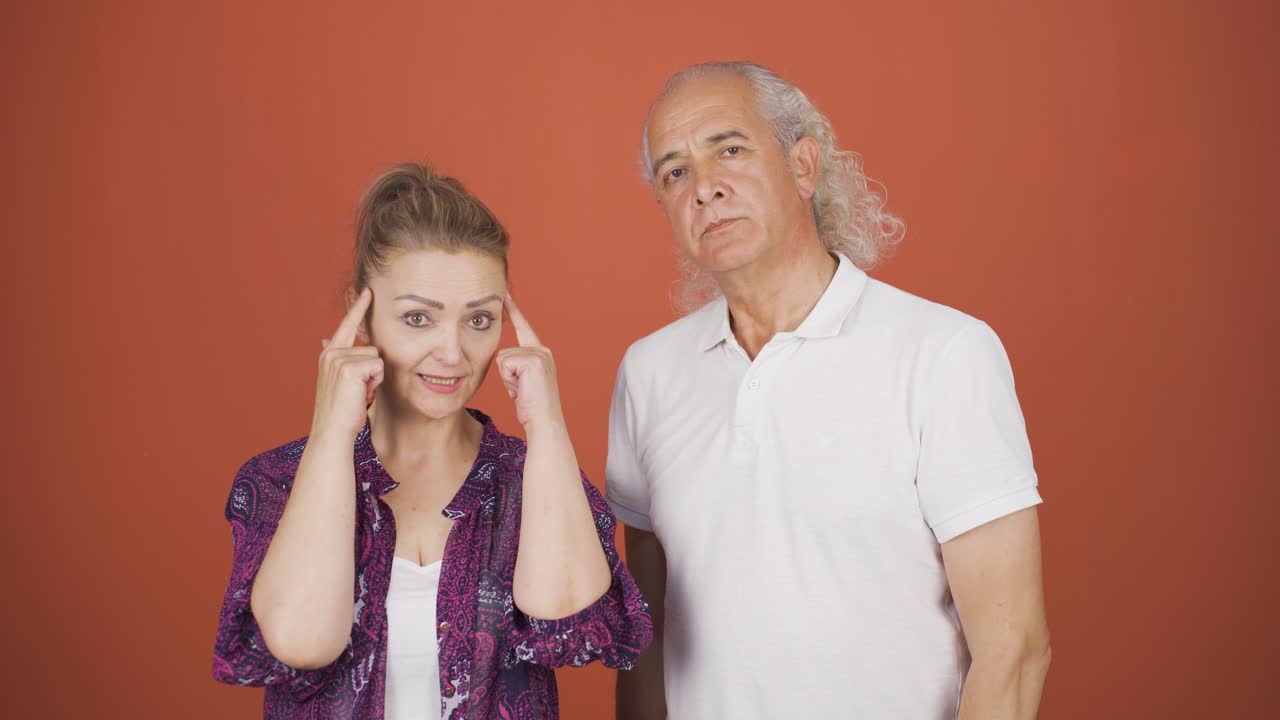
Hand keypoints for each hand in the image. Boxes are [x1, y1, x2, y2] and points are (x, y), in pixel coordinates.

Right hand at [311, 288, 382, 441]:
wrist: (333, 431)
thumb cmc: (342, 410)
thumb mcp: (341, 381)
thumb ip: (341, 360)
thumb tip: (326, 338)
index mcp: (330, 355)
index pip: (347, 326)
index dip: (359, 308)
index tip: (368, 290)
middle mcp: (332, 353)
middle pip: (372, 349)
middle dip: (373, 372)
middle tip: (358, 392)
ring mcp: (339, 359)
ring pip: (377, 358)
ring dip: (375, 379)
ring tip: (359, 394)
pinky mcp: (349, 367)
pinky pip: (378, 367)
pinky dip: (375, 383)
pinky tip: (361, 395)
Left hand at [497, 294, 564, 429]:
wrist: (545, 421)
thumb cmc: (532, 408)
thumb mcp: (523, 383)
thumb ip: (517, 367)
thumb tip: (504, 362)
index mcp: (541, 354)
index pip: (523, 329)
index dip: (514, 311)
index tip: (505, 294)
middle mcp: (542, 351)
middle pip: (504, 353)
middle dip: (507, 376)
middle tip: (522, 390)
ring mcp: (539, 354)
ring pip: (502, 360)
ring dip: (507, 380)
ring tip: (522, 391)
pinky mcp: (532, 360)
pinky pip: (504, 365)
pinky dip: (508, 381)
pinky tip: (522, 389)